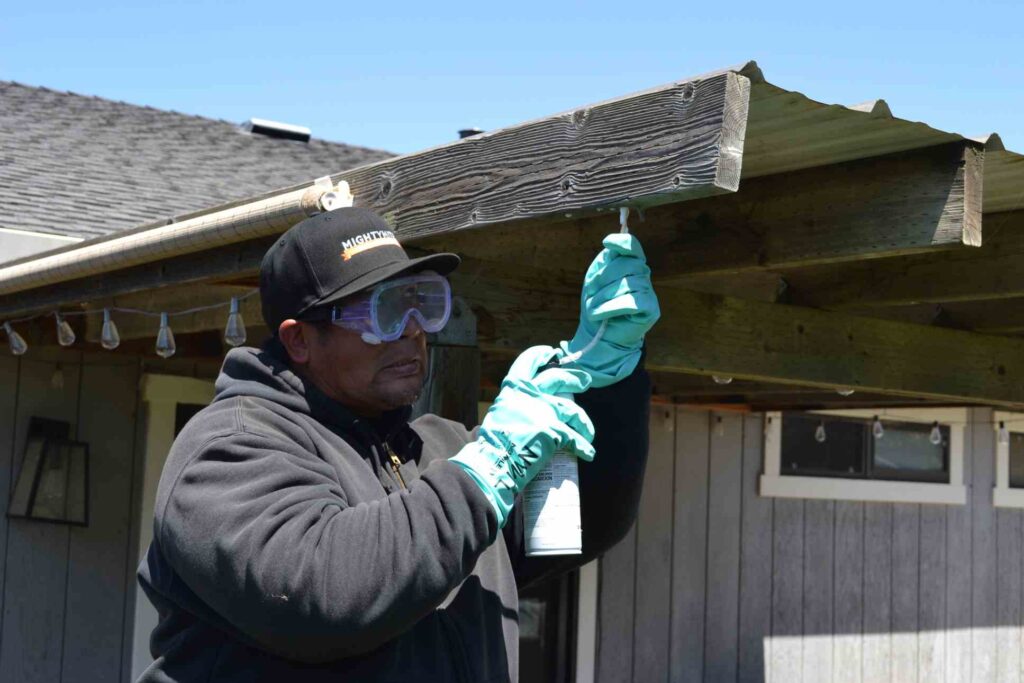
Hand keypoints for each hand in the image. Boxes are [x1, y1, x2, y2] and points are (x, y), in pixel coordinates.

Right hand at [450, 346, 594, 526]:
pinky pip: (575, 438)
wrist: (495, 461)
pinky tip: (588, 453)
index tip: (551, 352)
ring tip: (588, 431)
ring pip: (573, 411)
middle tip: (584, 381)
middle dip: (574, 378)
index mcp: (514, 388)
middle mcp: (531, 394)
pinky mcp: (555, 430)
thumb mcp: (499, 414)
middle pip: (558, 378)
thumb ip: (512, 408)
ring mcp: (545, 411)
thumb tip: (514, 414)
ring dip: (584, 422)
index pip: (527, 362)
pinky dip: (584, 446)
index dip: (540, 354)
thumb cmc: (494, 443)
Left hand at [560, 233, 659, 386]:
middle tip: (589, 294)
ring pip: (627, 284)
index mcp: (629, 265)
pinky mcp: (651, 309)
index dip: (622, 241)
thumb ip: (604, 262)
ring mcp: (649, 292)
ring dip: (603, 297)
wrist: (599, 335)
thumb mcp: (595, 280)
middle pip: (626, 265)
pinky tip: (599, 314)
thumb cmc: (597, 305)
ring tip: (592, 309)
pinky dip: (611, 307)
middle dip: (603, 278)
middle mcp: (642, 275)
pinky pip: (631, 301)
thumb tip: (611, 246)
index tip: (607, 242)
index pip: (633, 247)